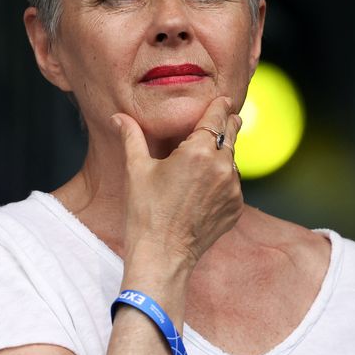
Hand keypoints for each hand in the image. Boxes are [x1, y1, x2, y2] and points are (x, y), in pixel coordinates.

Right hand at [112, 96, 242, 270]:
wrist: (163, 256)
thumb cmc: (145, 213)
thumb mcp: (136, 170)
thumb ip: (131, 137)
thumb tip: (118, 116)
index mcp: (198, 151)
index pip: (217, 116)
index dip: (220, 105)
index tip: (223, 99)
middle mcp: (222, 167)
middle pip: (231, 134)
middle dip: (226, 125)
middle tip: (222, 119)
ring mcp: (233, 189)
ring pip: (232, 161)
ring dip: (221, 157)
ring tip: (202, 164)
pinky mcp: (236, 207)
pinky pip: (232, 185)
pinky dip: (222, 182)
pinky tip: (202, 190)